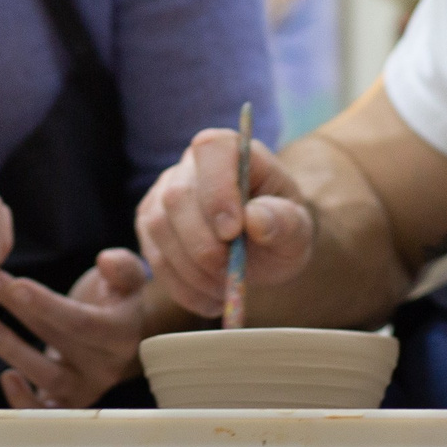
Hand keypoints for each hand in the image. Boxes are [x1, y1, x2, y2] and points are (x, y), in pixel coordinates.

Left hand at [0, 250, 152, 407]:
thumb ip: (123, 266)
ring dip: (11, 350)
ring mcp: (87, 388)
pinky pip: (46, 411)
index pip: (83, 323)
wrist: (124, 338)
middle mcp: (107, 367)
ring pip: (49, 377)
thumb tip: (106, 262)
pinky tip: (6, 377)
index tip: (16, 286)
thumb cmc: (118, 302)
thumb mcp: (128, 277)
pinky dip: (23, 401)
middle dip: (22, 313)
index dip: (48, 306)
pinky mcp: (68, 403)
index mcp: (122, 334)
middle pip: (60, 344)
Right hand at [135, 128, 313, 317]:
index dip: (217, 191)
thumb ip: (284, 222)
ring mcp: (163, 193)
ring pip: (160, 228)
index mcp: (230, 150)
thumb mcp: (296, 231)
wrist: (262, 251)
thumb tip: (255, 218)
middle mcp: (190, 165)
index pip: (211, 151)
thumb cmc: (281, 230)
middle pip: (177, 196)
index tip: (233, 232)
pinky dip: (182, 287)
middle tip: (229, 272)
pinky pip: (153, 257)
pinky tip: (210, 296)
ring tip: (225, 286)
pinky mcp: (150, 224)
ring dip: (193, 269)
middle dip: (202, 243)